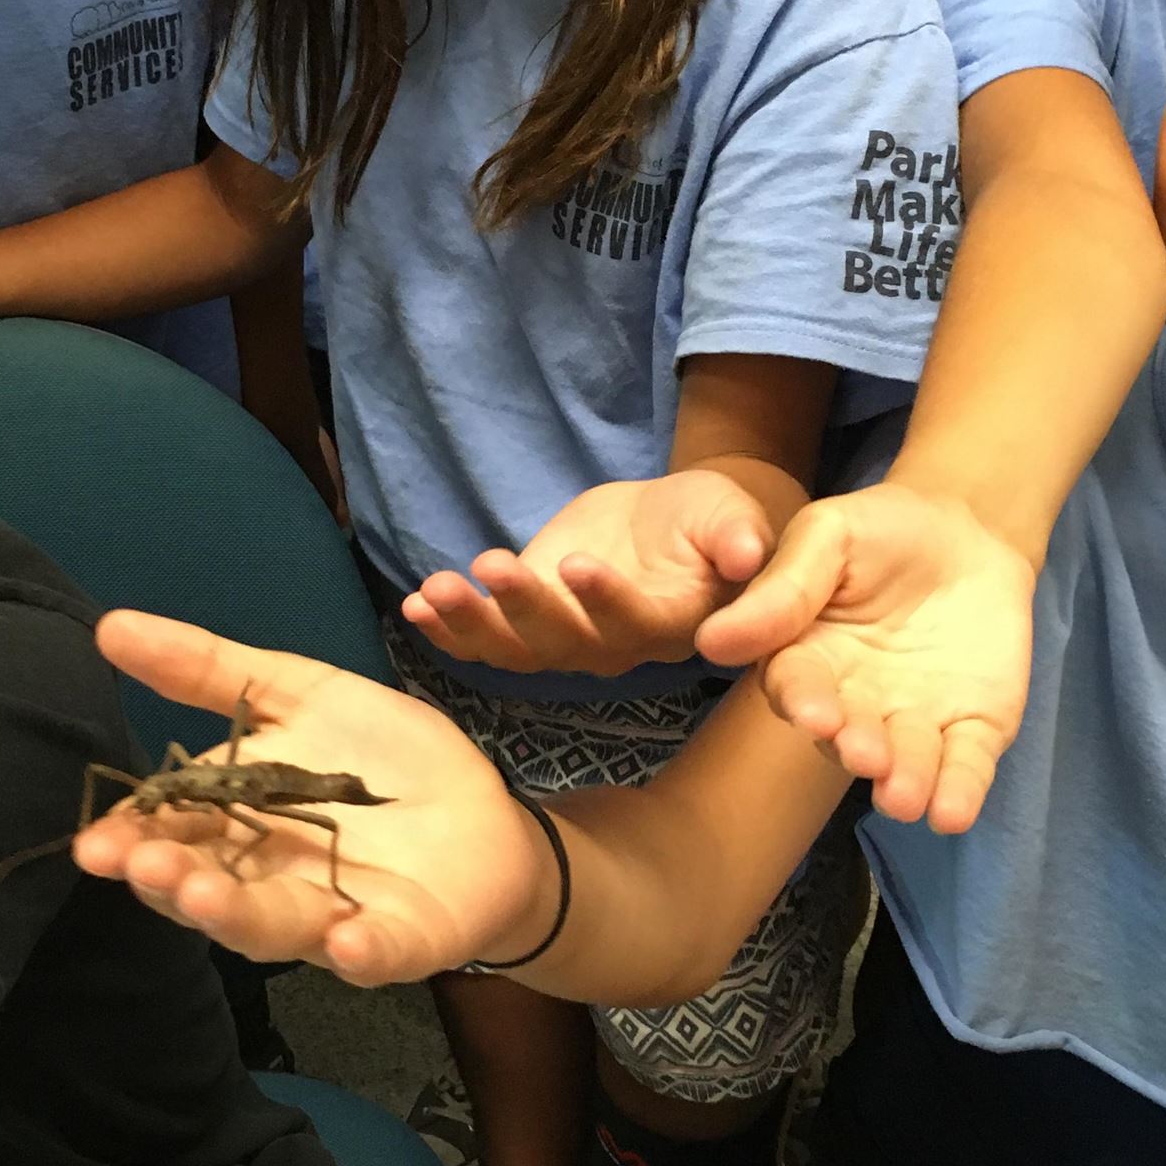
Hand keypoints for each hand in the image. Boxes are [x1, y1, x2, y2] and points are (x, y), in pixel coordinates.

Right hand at [75, 613, 552, 983]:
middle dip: (171, 880)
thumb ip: (206, 670)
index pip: (172, 836)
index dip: (134, 840)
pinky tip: (342, 939)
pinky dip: (358, 949)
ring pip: (273, 928)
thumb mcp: (296, 693)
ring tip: (200, 893)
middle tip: (142, 863)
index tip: (98, 840)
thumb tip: (108, 625)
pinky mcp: (402, 939)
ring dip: (234, 914)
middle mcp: (271, 883)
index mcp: (237, 826)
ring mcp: (334, 917)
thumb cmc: (379, 757)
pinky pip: (376, 953)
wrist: (482, 808)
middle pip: (208, 891)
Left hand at [401, 471, 772, 677]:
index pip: (637, 622)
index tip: (578, 565)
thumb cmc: (705, 523)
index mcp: (671, 623)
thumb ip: (738, 536)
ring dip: (472, 623)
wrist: (668, 527)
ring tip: (434, 590)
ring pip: (516, 649)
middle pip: (566, 641)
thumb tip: (750, 554)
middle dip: (525, 606)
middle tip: (492, 564)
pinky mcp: (528, 625)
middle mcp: (615, 646)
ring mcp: (567, 642)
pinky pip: (486, 642)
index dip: (605, 601)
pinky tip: (414, 605)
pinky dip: (448, 629)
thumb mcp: (729, 515)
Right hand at [695, 481, 1034, 832]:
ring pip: (905, 764)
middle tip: (863, 753)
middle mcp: (855, 704)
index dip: (804, 702)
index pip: (798, 689)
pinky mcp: (972, 730)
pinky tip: (951, 814)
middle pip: (848, 736)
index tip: (812, 712)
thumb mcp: (827, 536)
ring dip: (903, 784)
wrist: (969, 531)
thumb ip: (782, 587)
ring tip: (903, 797)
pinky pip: (966, 768)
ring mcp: (914, 722)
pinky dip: (959, 794)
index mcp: (809, 660)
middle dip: (855, 748)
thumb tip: (711, 640)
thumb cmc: (882, 531)